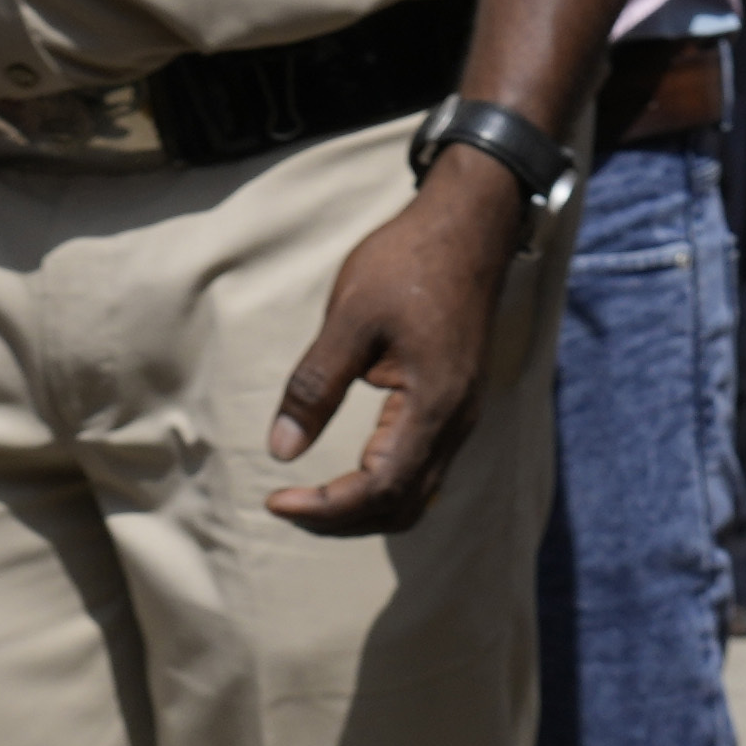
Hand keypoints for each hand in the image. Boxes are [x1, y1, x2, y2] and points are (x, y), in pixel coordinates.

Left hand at [260, 152, 529, 531]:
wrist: (469, 227)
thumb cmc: (410, 263)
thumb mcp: (350, 318)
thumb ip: (315, 386)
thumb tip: (280, 450)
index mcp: (433, 405)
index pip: (380, 489)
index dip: (325, 507)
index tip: (275, 499)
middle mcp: (455, 424)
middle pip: (400, 509)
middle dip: (340, 519)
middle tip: (286, 503)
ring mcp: (460, 418)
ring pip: (414, 497)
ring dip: (361, 510)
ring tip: (310, 497)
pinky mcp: (454, 407)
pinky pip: (422, 472)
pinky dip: (380, 487)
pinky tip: (346, 473)